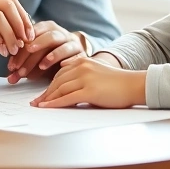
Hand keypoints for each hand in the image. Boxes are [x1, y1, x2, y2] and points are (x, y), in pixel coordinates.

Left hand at [7, 21, 84, 83]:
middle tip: (20, 68)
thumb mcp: (36, 56)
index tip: (11, 66)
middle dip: (31, 54)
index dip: (20, 50)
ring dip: (50, 55)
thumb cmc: (52, 53)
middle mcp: (59, 32)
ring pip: (60, 44)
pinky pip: (75, 54)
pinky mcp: (81, 52)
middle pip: (44, 38)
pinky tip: (61, 66)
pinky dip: (68, 60)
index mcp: (45, 28)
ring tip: (41, 66)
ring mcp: (71, 41)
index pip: (30, 34)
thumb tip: (10, 78)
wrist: (76, 52)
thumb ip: (23, 63)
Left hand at [29, 57, 145, 108]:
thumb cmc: (117, 82)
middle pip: (57, 81)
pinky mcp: (89, 91)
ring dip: (47, 99)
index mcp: (82, 61)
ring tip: (38, 106)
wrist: (134, 85)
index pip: (60, 74)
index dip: (49, 85)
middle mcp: (81, 67)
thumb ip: (81, 74)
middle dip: (45, 93)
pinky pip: (67, 98)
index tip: (41, 94)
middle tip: (35, 102)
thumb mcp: (96, 72)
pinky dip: (54, 103)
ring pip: (60, 89)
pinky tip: (47, 107)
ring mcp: (85, 78)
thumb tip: (66, 80)